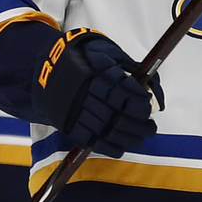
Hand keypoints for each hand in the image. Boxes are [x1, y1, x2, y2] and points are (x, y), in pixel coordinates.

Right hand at [31, 28, 163, 157]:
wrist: (46, 67)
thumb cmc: (85, 58)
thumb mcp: (108, 53)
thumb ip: (132, 69)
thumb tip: (154, 90)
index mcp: (96, 71)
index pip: (122, 91)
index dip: (138, 102)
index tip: (149, 108)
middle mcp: (85, 92)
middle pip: (116, 113)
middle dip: (138, 125)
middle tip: (151, 128)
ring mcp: (75, 110)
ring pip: (106, 130)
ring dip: (127, 138)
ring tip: (140, 138)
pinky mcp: (67, 124)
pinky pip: (90, 140)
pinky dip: (108, 147)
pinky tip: (121, 148)